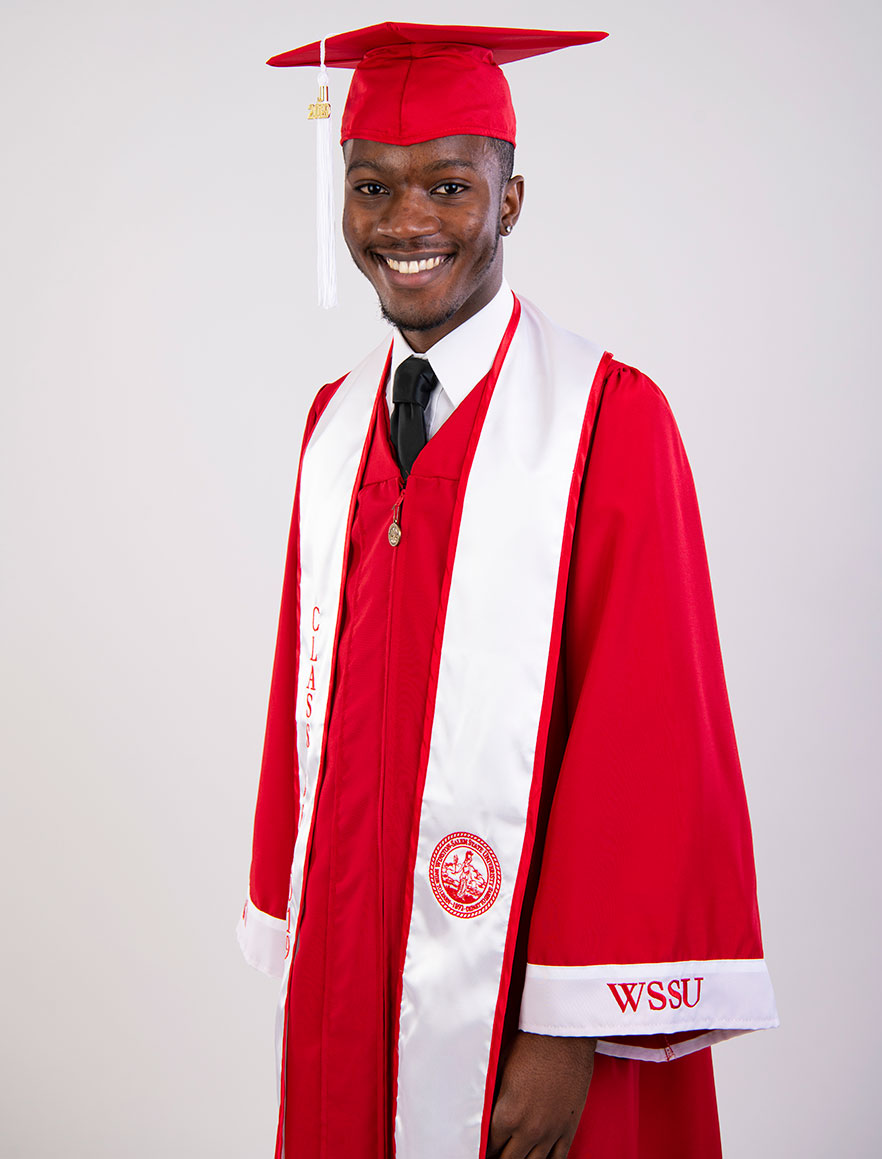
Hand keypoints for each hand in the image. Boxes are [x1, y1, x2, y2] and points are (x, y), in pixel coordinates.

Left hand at [487, 1031, 595, 1158]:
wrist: (564, 1035)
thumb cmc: (530, 1045)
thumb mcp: (501, 1072)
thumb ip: (495, 1099)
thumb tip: (487, 1113)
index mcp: (506, 1115)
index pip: (489, 1146)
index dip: (485, 1148)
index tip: (483, 1148)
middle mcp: (528, 1130)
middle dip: (500, 1157)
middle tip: (496, 1154)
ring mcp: (550, 1132)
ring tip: (515, 1156)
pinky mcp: (568, 1127)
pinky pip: (559, 1158)